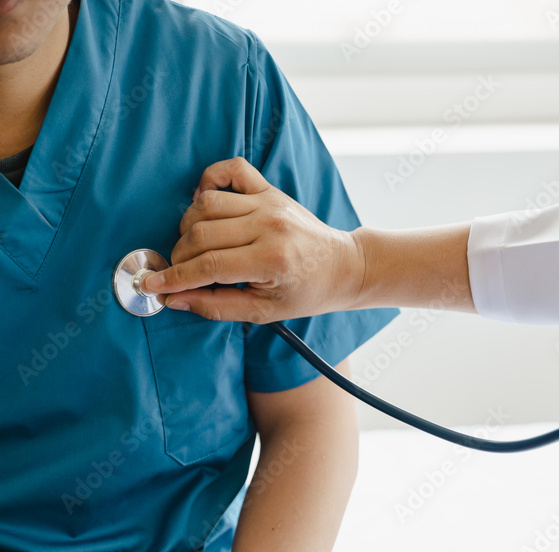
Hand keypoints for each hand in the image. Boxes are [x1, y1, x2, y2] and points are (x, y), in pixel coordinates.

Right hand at [142, 157, 365, 322]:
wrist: (342, 266)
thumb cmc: (305, 293)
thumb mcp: (263, 312)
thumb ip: (217, 306)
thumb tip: (175, 298)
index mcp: (271, 260)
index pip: (209, 266)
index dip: (176, 277)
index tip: (153, 285)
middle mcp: (268, 225)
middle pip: (202, 233)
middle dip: (180, 256)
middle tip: (179, 272)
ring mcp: (269, 202)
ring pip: (207, 204)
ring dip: (188, 227)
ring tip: (193, 248)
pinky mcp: (269, 188)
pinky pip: (230, 168)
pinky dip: (209, 180)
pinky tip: (203, 203)